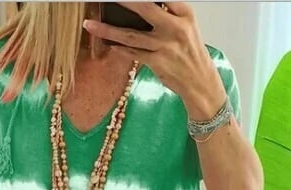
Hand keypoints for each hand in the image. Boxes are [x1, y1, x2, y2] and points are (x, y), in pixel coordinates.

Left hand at [82, 2, 225, 117]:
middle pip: (144, 8)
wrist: (200, 81)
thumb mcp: (185, 26)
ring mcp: (165, 46)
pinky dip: (118, 48)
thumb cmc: (190, 53)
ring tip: (90, 25)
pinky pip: (132, 53)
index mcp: (184, 13)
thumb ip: (167, 13)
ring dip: (108, 30)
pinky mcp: (157, 63)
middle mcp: (175, 27)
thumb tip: (139, 6)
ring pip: (131, 35)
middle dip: (122, 1)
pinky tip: (107, 44)